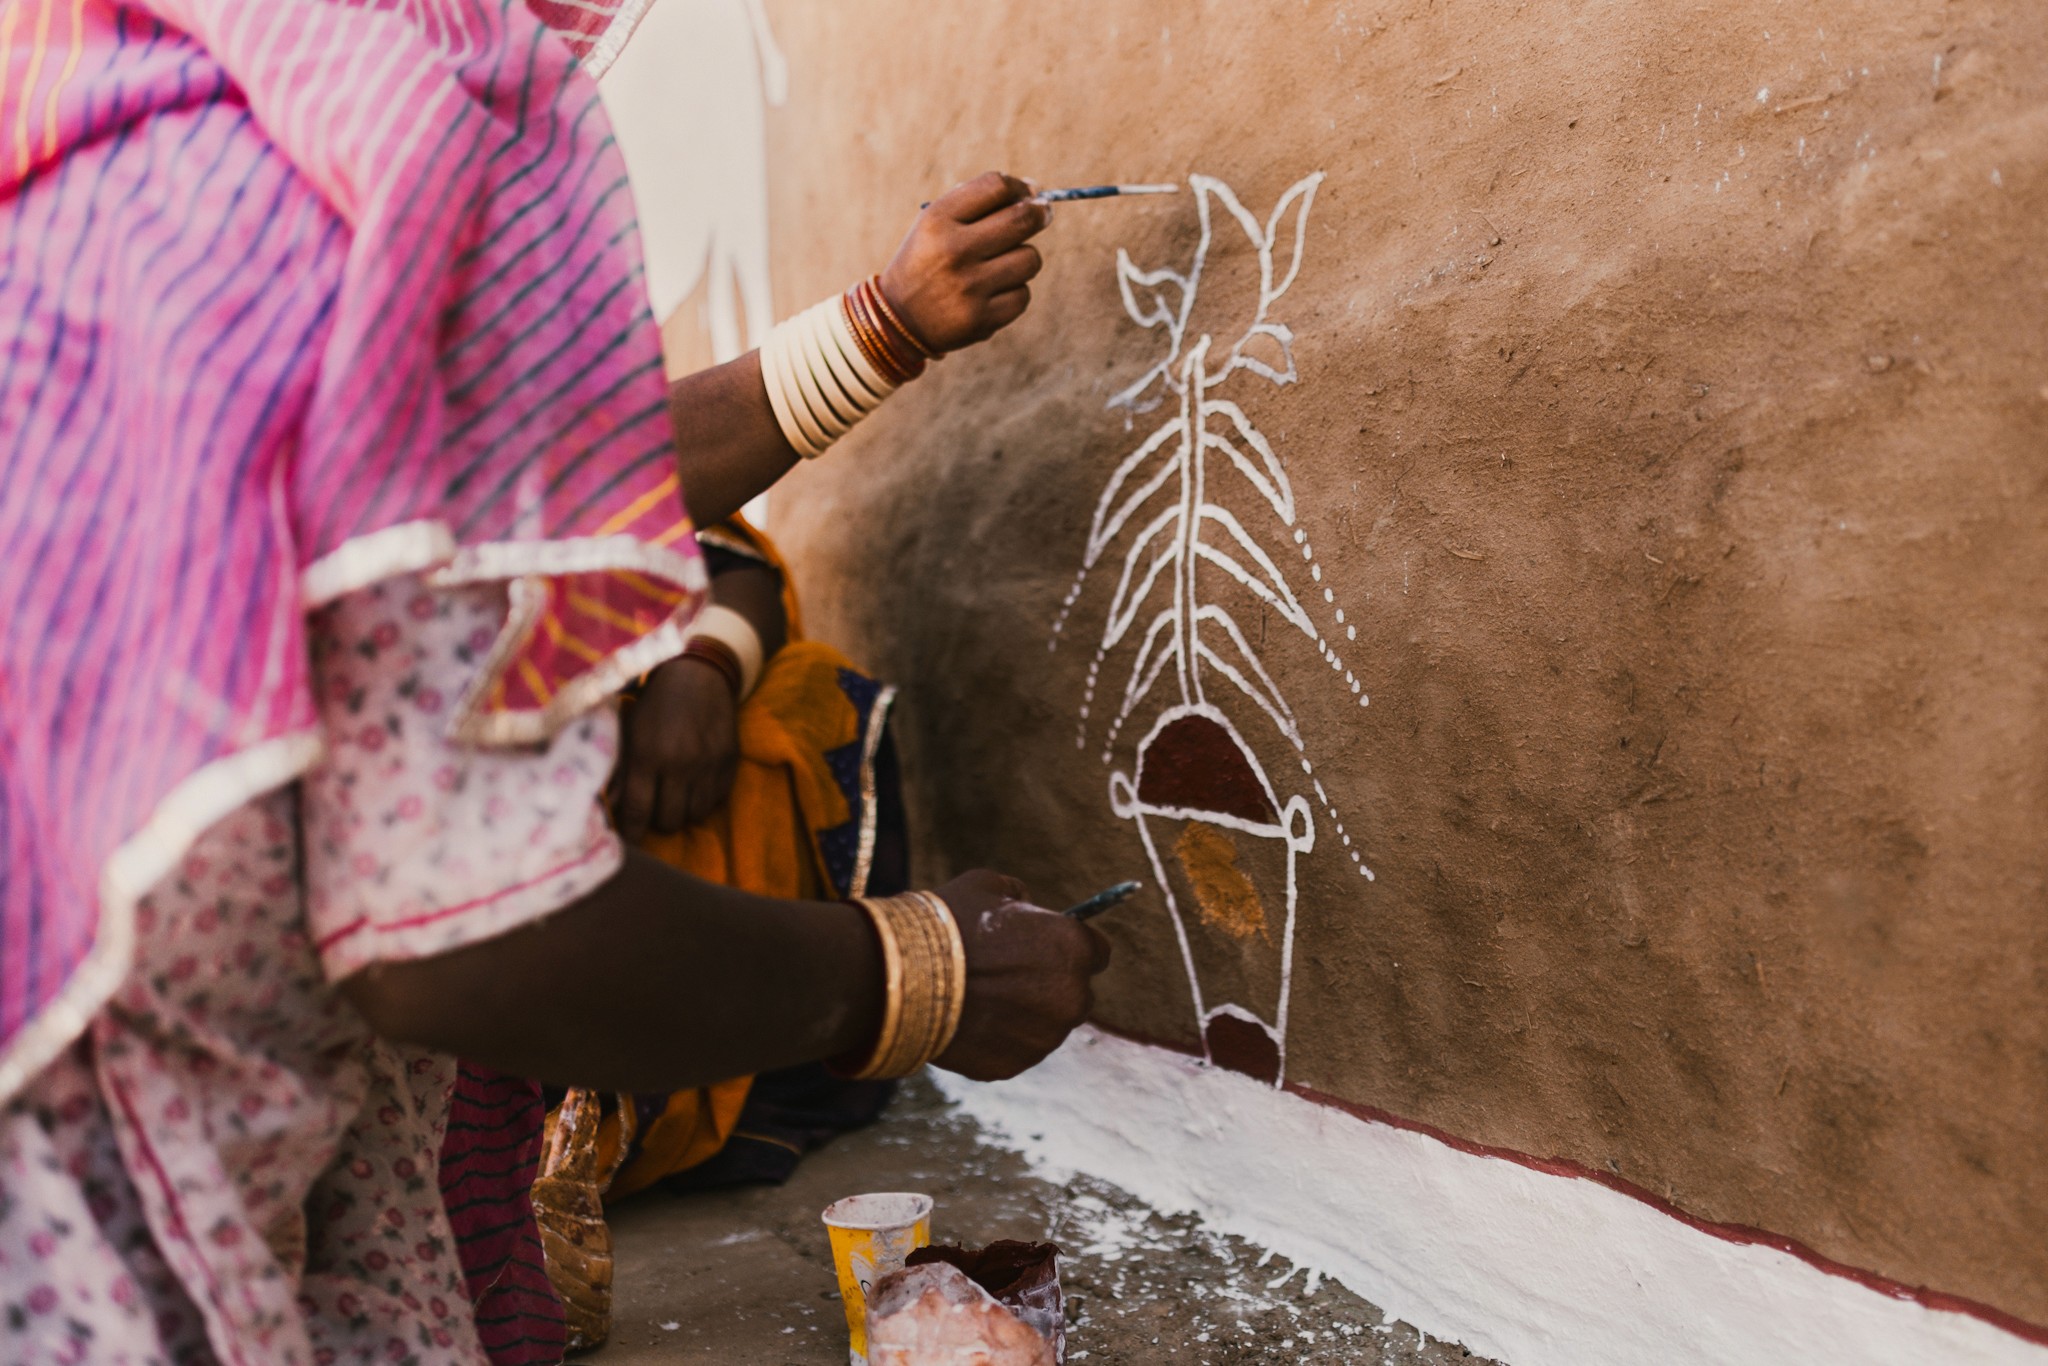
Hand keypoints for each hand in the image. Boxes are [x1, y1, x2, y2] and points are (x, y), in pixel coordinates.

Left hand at [614, 656, 738, 841]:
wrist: (700, 674)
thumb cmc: (654, 703)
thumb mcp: (629, 730)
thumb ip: (620, 770)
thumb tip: (611, 806)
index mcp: (648, 754)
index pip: (638, 811)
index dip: (632, 833)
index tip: (628, 840)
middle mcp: (680, 763)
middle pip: (669, 821)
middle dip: (658, 820)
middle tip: (653, 807)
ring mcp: (709, 765)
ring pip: (694, 816)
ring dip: (682, 811)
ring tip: (675, 796)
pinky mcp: (730, 762)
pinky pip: (716, 801)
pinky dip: (704, 799)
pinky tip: (695, 783)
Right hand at [879, 172, 1049, 353]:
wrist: (899, 319)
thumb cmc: (928, 260)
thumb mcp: (935, 223)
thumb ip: (977, 204)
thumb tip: (1035, 193)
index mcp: (937, 219)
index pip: (997, 186)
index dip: (1020, 187)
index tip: (1027, 194)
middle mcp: (953, 250)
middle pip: (1022, 219)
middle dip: (1040, 214)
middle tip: (1042, 215)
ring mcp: (968, 287)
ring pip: (1030, 259)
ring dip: (1023, 258)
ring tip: (1004, 263)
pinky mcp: (981, 319)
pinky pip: (1022, 295)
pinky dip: (1014, 292)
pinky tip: (993, 293)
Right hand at [930, 869, 1111, 1081]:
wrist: (903, 977)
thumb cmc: (947, 923)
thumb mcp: (987, 886)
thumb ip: (1018, 896)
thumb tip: (1024, 906)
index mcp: (1073, 947)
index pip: (1097, 951)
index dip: (1073, 948)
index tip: (1052, 948)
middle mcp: (1070, 997)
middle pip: (1076, 993)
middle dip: (1052, 985)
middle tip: (1011, 975)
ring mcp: (1043, 1037)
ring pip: (1047, 1026)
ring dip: (1027, 1015)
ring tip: (984, 1000)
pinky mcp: (1014, 1065)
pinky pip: (1016, 1050)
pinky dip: (1001, 1039)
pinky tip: (970, 1021)